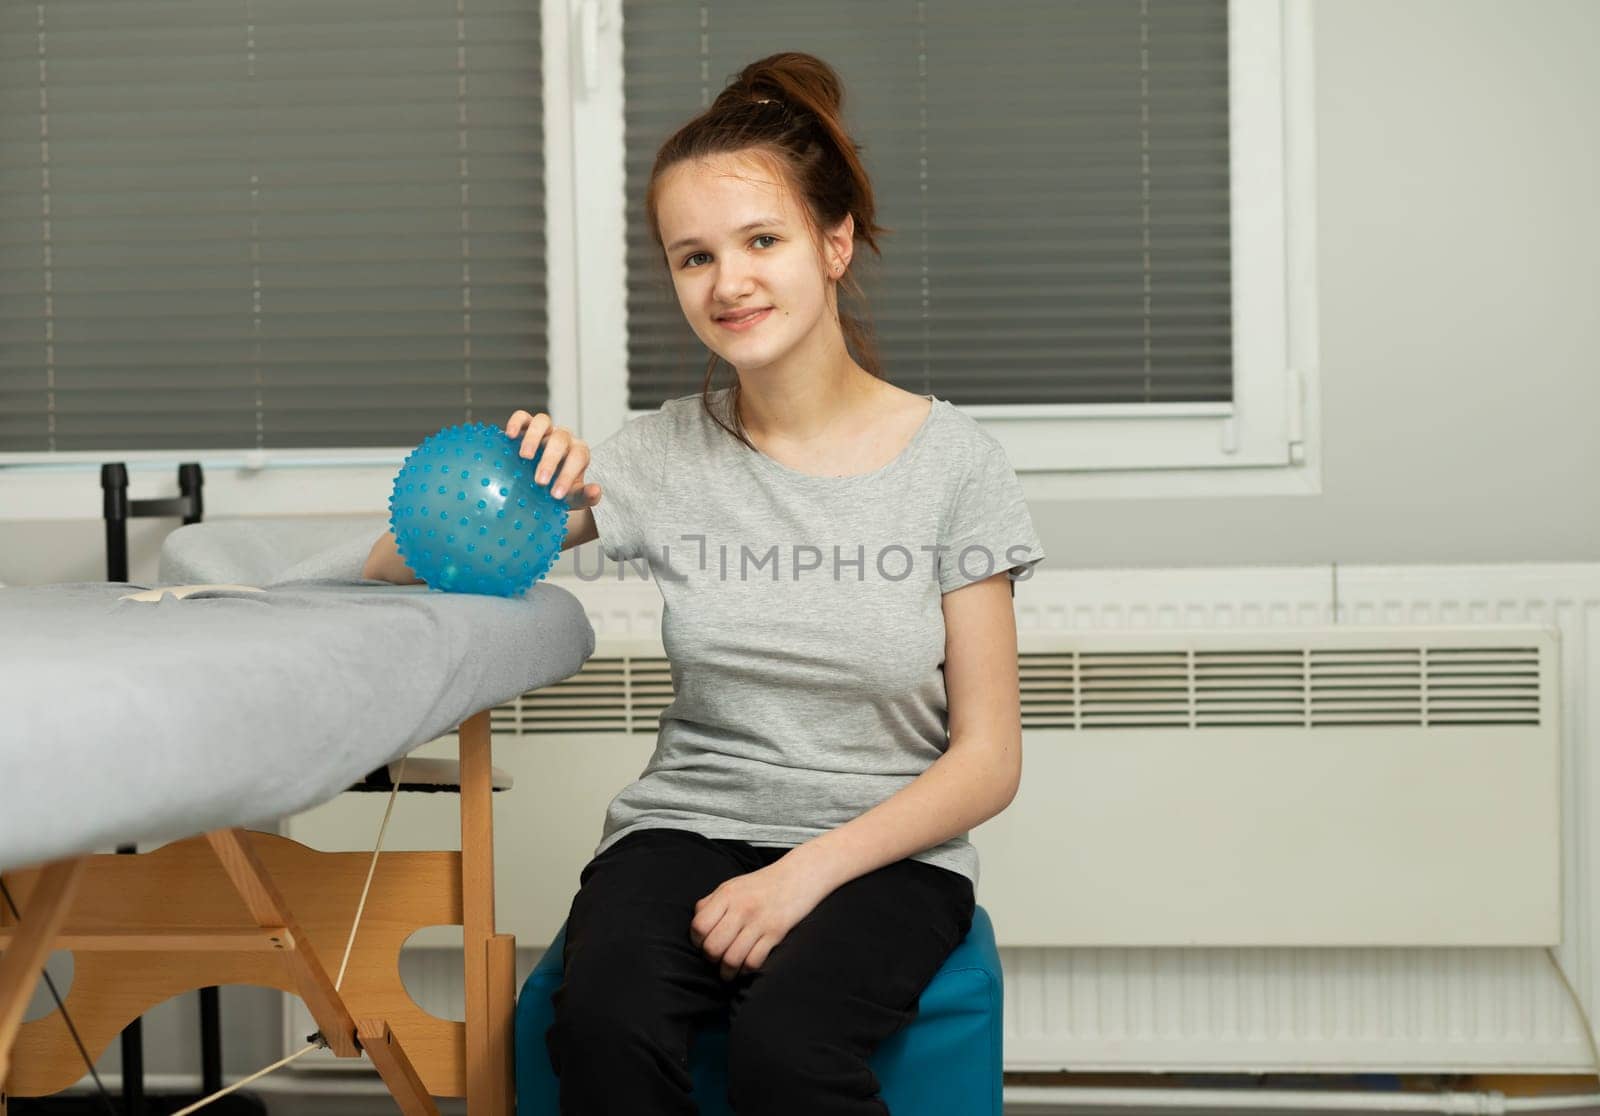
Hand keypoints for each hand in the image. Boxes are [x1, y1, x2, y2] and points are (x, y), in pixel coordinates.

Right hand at [504, 410, 602, 509]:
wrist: (539, 485)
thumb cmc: (558, 489)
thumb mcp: (573, 498)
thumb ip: (586, 496)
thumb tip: (595, 491)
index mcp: (578, 453)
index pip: (578, 457)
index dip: (568, 474)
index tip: (556, 494)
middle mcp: (563, 438)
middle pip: (560, 440)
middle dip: (550, 461)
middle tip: (540, 481)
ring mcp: (545, 430)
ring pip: (543, 422)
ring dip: (533, 438)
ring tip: (524, 456)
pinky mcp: (526, 426)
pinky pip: (523, 417)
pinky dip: (516, 422)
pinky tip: (510, 436)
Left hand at [690, 857, 832, 980]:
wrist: (800, 875)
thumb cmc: (763, 883)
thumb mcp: (733, 885)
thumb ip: (712, 903)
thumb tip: (696, 926)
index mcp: (727, 894)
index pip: (699, 926)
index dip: (697, 941)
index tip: (703, 944)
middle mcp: (741, 908)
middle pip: (713, 947)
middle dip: (711, 959)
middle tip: (716, 959)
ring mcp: (759, 921)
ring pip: (732, 959)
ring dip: (727, 972)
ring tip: (728, 972)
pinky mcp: (776, 933)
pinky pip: (754, 962)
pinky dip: (746, 970)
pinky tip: (746, 966)